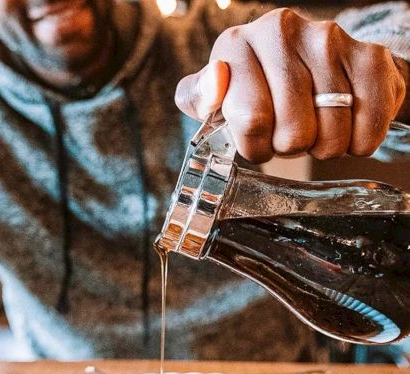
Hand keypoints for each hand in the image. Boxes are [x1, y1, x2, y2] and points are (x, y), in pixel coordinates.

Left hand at [175, 8, 407, 162]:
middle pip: (294, 133)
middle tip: (290, 133)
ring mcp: (328, 38)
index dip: (257, 147)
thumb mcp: (219, 97)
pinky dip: (360, 141)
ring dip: (325, 147)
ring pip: (331, 135)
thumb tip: (215, 81)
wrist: (316, 68)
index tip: (259, 140)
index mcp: (237, 44)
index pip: (251, 121)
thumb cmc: (259, 90)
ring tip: (316, 127)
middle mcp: (281, 31)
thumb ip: (198, 96)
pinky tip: (347, 127)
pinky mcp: (369, 54)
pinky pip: (368, 124)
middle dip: (291, 148)